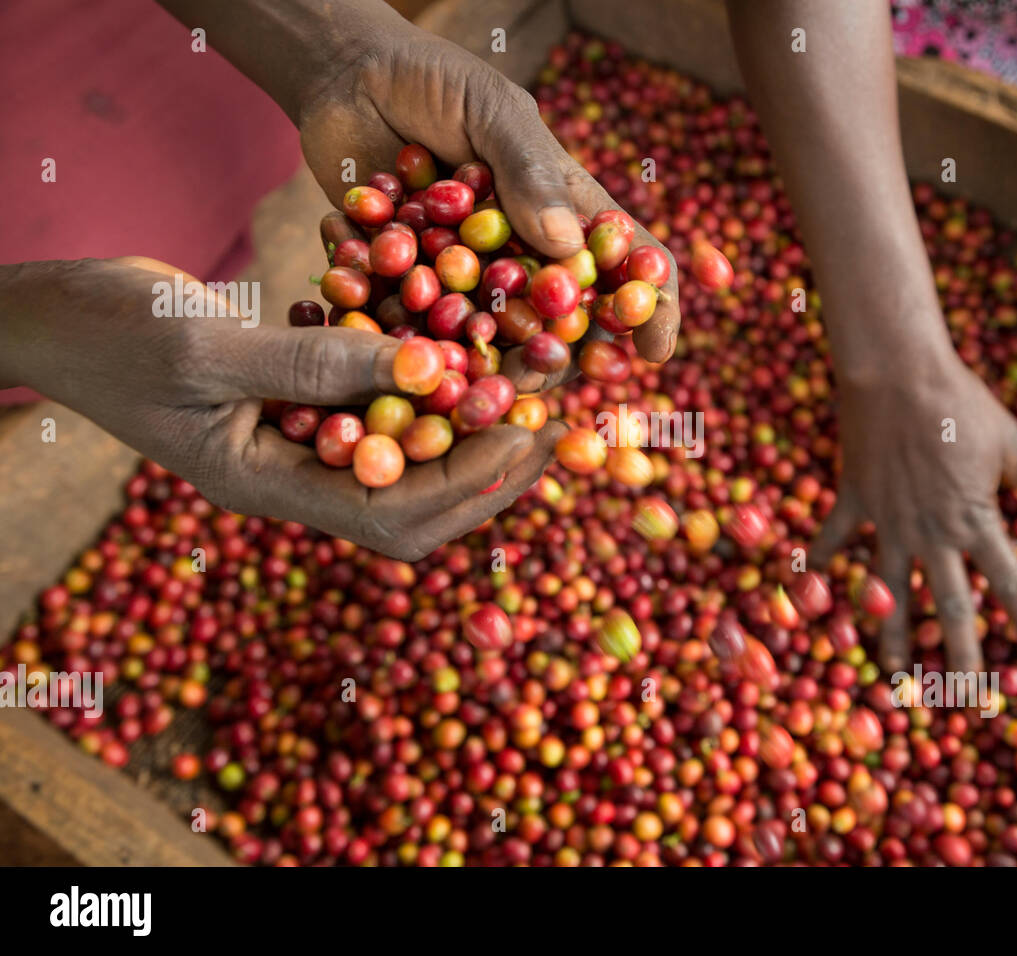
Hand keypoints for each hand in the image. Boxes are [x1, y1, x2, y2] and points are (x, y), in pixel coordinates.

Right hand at [0, 257, 561, 559]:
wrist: (52, 316)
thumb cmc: (104, 333)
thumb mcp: (202, 346)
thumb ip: (311, 363)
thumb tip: (431, 367)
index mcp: (266, 486)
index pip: (391, 513)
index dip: (467, 481)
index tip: (525, 431)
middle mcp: (294, 476)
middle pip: (415, 507)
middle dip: (487, 473)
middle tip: (548, 422)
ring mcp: (298, 444)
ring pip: (407, 462)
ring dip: (469, 432)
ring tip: (528, 387)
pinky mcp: (301, 404)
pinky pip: (382, 412)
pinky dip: (429, 391)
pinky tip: (470, 351)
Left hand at [296, 21, 679, 367]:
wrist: (342, 77)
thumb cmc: (431, 80)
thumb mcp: (490, 110)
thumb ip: (527, 172)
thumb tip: (566, 247)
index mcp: (566, 209)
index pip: (626, 262)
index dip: (649, 307)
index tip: (654, 350)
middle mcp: (526, 252)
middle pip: (568, 320)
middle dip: (568, 356)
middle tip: (549, 376)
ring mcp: (471, 276)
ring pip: (501, 340)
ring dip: (498, 366)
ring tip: (483, 382)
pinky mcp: (412, 288)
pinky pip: (422, 329)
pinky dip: (421, 345)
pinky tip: (414, 353)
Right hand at [810, 348, 1016, 672]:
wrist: (895, 374)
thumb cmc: (958, 403)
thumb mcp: (1009, 440)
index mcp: (974, 519)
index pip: (1008, 581)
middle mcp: (930, 532)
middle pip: (949, 606)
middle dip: (960, 656)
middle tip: (966, 698)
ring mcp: (887, 521)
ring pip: (889, 592)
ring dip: (890, 636)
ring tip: (891, 676)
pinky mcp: (854, 500)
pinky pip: (836, 540)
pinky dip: (823, 563)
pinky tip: (811, 589)